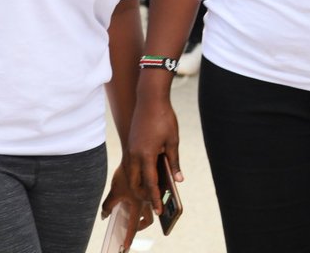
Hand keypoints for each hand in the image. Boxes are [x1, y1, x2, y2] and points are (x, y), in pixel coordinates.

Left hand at [101, 161, 152, 244]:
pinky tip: (135, 196)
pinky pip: (151, 199)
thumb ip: (109, 205)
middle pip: (147, 220)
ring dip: (143, 214)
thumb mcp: (115, 190)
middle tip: (133, 226)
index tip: (126, 246)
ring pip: (150, 211)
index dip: (129, 237)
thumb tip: (104, 216)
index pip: (134, 225)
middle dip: (141, 226)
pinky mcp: (152, 188)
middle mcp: (147, 202)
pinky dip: (145, 201)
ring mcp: (151, 195)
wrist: (137, 155)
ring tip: (132, 212)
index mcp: (139, 204)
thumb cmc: (126, 173)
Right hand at [126, 93, 181, 215]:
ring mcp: (130, 150)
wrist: (150, 99)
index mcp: (146, 155)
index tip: (159, 212)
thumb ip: (174, 162)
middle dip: (143, 195)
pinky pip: (131, 165)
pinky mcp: (130, 145)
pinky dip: (137, 174)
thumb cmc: (164, 118)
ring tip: (151, 193)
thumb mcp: (173, 141)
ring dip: (138, 185)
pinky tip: (146, 176)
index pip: (150, 183)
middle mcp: (134, 155)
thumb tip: (179, 180)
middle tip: (155, 203)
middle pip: (135, 183)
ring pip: (130, 175)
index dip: (155, 198)